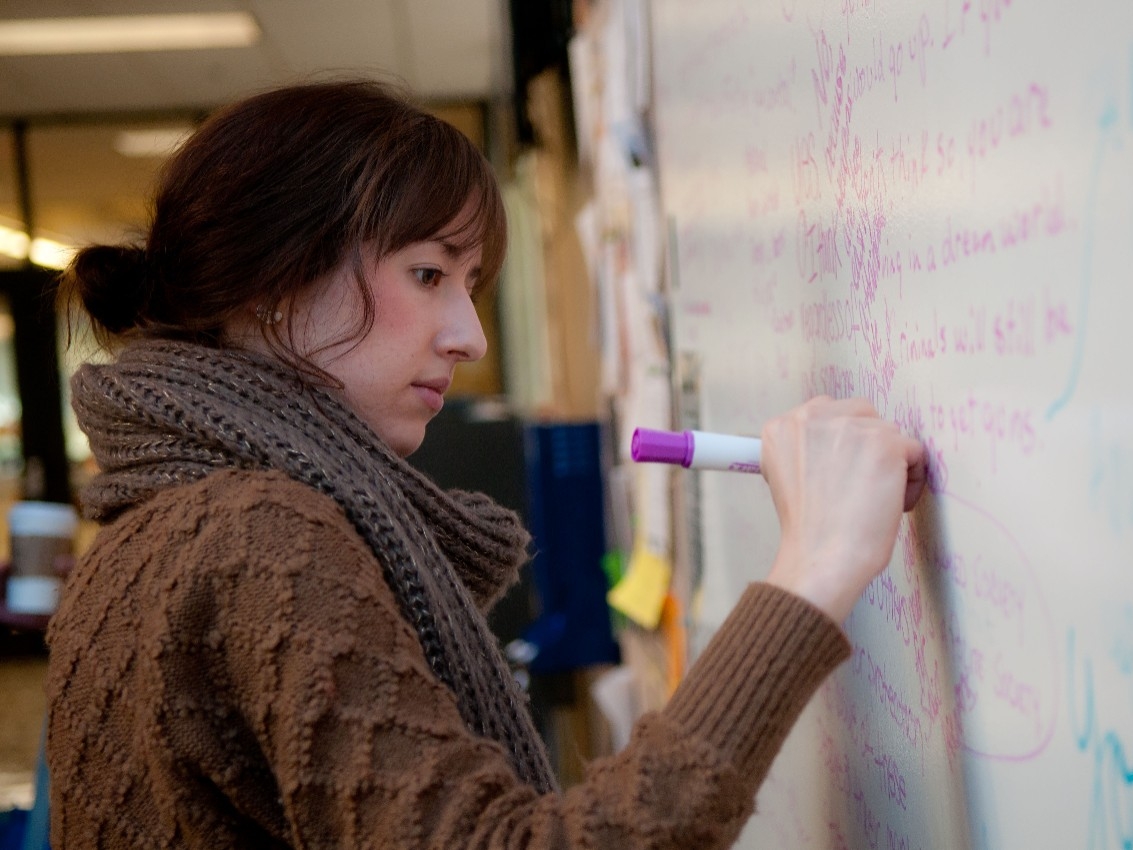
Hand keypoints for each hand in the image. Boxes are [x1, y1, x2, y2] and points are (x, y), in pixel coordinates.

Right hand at [761, 396, 925, 623]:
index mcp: (781, 427)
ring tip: (875, 498)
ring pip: (888, 432)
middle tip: (859, 484)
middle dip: (867, 445)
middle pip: (859, 412)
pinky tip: (893, 504)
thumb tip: (836, 444)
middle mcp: (811, 418)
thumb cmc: (809, 529)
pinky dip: (911, 480)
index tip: (840, 472)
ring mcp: (849, 426)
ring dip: (890, 462)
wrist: (823, 557)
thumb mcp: (785, 476)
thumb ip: (804, 448)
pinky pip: (914, 451)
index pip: (825, 413)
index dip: (839, 445)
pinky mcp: (886, 442)